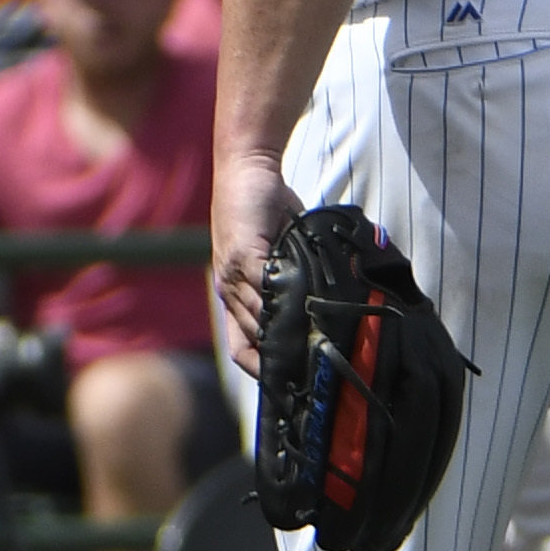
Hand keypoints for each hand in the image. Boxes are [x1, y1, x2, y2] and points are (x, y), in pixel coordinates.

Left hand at [214, 151, 302, 377]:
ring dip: (285, 334)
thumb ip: (288, 280)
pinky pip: (266, 288)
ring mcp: (234, 272)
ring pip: (260, 318)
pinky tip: (307, 310)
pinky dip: (285, 303)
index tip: (291, 383)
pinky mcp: (244, 253)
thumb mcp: (276, 252)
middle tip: (312, 370)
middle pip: (253, 338)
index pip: (242, 348)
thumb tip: (320, 307)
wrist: (245, 168)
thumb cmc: (263, 209)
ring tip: (316, 347)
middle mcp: (229, 289)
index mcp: (234, 294)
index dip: (263, 369)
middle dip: (280, 357)